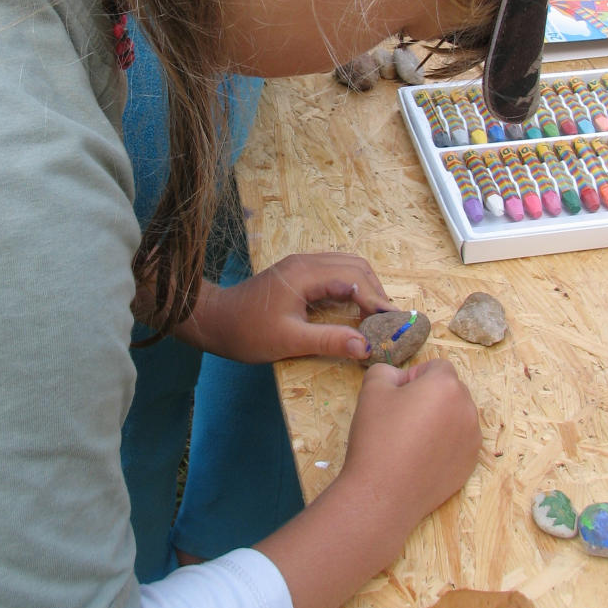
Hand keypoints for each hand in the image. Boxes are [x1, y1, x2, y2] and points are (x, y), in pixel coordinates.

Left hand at [186, 252, 395, 362]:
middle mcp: (306, 262)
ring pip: (346, 266)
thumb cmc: (247, 331)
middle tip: (389, 319)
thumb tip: (366, 346)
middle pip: (355, 265)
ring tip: (377, 314)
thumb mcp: (289, 341)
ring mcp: (301, 265)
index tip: (394, 321)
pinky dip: (351, 286)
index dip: (377, 301)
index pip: (354, 279)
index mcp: (305, 274)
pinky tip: (355, 307)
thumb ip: (329, 341)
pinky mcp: (298, 273)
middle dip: (376, 290)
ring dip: (365, 286)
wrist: (214, 320)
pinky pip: (334, 272)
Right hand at [254, 357, 481, 607]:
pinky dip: (443, 444)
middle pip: (449, 391)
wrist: (383, 494)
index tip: (396, 398)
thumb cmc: (377, 437)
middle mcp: (468, 410)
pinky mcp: (469, 465)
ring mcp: (472, 440)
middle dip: (429, 397)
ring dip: (438, 420)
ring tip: (410, 441)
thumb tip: (401, 379)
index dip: (413, 377)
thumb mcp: (372, 389)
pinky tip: (419, 459)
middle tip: (401, 419)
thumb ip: (387, 370)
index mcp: (447, 386)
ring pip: (455, 417)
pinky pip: (458, 443)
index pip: (436, 366)